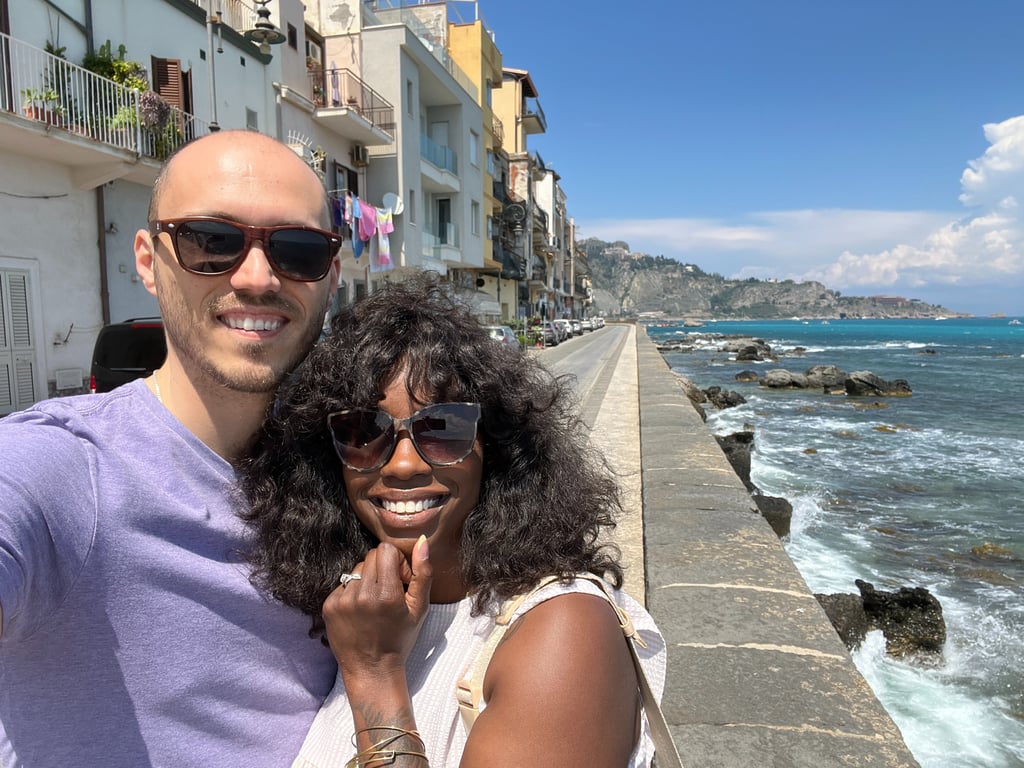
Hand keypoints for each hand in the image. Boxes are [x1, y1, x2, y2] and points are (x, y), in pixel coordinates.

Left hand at [323, 536, 431, 688]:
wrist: (371, 669)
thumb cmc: (400, 639)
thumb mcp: (419, 608)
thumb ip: (422, 573)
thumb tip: (421, 540)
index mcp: (386, 594)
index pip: (385, 550)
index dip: (397, 562)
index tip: (400, 582)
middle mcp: (361, 595)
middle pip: (371, 556)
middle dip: (382, 568)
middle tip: (388, 592)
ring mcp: (342, 601)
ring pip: (357, 569)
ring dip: (367, 580)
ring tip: (373, 604)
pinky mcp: (329, 606)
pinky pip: (344, 584)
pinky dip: (353, 593)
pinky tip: (360, 612)